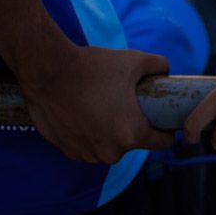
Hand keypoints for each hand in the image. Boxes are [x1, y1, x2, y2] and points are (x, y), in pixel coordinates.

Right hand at [17, 44, 173, 163]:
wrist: (48, 72)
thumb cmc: (93, 67)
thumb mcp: (135, 60)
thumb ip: (160, 65)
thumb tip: (166, 71)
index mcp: (131, 134)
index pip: (163, 143)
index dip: (167, 129)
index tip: (162, 116)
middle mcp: (110, 152)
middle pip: (134, 142)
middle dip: (134, 126)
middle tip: (127, 103)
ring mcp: (87, 154)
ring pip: (110, 146)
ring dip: (111, 131)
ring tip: (105, 105)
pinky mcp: (68, 151)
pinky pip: (89, 146)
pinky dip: (91, 133)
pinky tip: (86, 112)